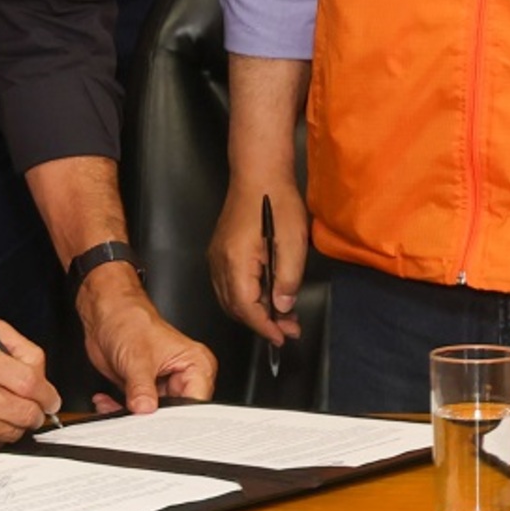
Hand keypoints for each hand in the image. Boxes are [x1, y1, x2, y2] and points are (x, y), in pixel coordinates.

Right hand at [0, 320, 60, 447]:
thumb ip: (18, 348)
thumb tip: (42, 377)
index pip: (28, 382)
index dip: (47, 394)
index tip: (51, 398)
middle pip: (23, 412)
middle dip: (37, 413)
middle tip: (38, 409)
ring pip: (11, 431)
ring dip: (20, 424)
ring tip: (13, 411)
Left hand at [78, 265, 217, 414]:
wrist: (105, 313)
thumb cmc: (129, 320)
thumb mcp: (137, 358)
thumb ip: (142, 388)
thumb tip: (145, 409)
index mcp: (196, 364)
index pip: (196, 404)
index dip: (178, 419)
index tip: (157, 425)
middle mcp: (184, 377)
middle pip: (176, 415)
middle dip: (151, 420)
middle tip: (134, 418)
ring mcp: (164, 385)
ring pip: (154, 417)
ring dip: (132, 416)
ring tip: (117, 405)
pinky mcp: (145, 391)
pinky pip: (137, 412)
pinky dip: (120, 411)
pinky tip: (107, 401)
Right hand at [207, 179, 305, 346]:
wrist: (259, 173)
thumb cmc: (276, 200)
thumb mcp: (293, 241)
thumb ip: (288, 279)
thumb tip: (282, 306)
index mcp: (235, 262)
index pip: (246, 308)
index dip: (265, 327)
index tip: (282, 337)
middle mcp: (219, 263)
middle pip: (235, 307)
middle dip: (262, 322)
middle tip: (289, 328)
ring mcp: (217, 257)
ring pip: (231, 298)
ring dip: (255, 311)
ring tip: (283, 314)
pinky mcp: (220, 251)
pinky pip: (229, 284)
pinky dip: (247, 296)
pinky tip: (268, 293)